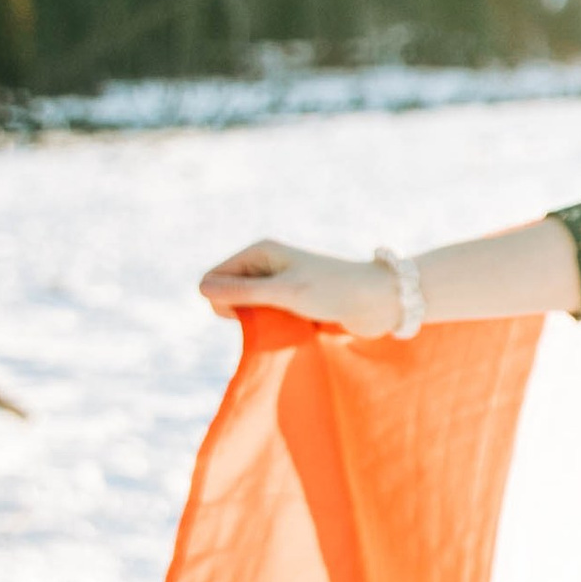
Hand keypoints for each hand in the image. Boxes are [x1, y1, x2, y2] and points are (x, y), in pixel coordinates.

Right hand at [200, 238, 396, 333]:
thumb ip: (243, 292)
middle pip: (229, 296)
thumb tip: (201, 289)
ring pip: (249, 311)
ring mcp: (280, 285)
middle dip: (243, 313)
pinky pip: (269, 319)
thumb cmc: (333, 291)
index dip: (224, 301)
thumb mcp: (285, 292)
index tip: (255, 311)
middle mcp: (267, 265)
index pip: (213, 279)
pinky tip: (297, 330)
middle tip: (277, 316)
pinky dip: (277, 328)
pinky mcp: (293, 303)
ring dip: (262, 323)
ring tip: (290, 323)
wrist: (379, 301)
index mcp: (259, 252)